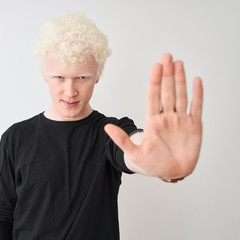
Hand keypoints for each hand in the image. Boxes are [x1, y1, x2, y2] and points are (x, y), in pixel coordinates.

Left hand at [105, 53, 202, 178]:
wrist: (171, 172)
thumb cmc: (152, 164)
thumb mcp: (134, 153)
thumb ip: (122, 140)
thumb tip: (106, 128)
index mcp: (153, 121)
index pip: (153, 96)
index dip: (155, 81)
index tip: (156, 66)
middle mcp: (167, 117)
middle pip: (167, 91)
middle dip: (167, 74)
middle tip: (167, 56)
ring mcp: (181, 120)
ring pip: (181, 95)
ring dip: (180, 79)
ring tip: (178, 63)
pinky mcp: (194, 126)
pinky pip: (197, 107)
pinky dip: (198, 94)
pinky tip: (197, 80)